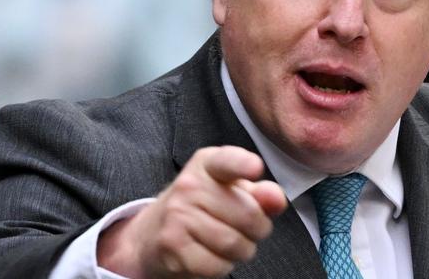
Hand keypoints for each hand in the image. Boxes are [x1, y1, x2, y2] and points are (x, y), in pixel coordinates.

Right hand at [97, 146, 286, 277]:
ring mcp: (177, 215)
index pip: (227, 161)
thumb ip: (260, 193)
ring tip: (232, 243)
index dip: (243, 165)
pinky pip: (217, 265)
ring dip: (243, 250)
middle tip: (250, 230)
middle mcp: (189, 184)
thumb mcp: (232, 191)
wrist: (152, 234)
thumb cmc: (203, 208)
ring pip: (234, 243)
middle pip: (247, 214)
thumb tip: (277, 199)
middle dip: (259, 229)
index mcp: (208, 164)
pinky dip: (223, 266)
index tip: (255, 168)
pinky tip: (214, 255)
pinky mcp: (172, 245)